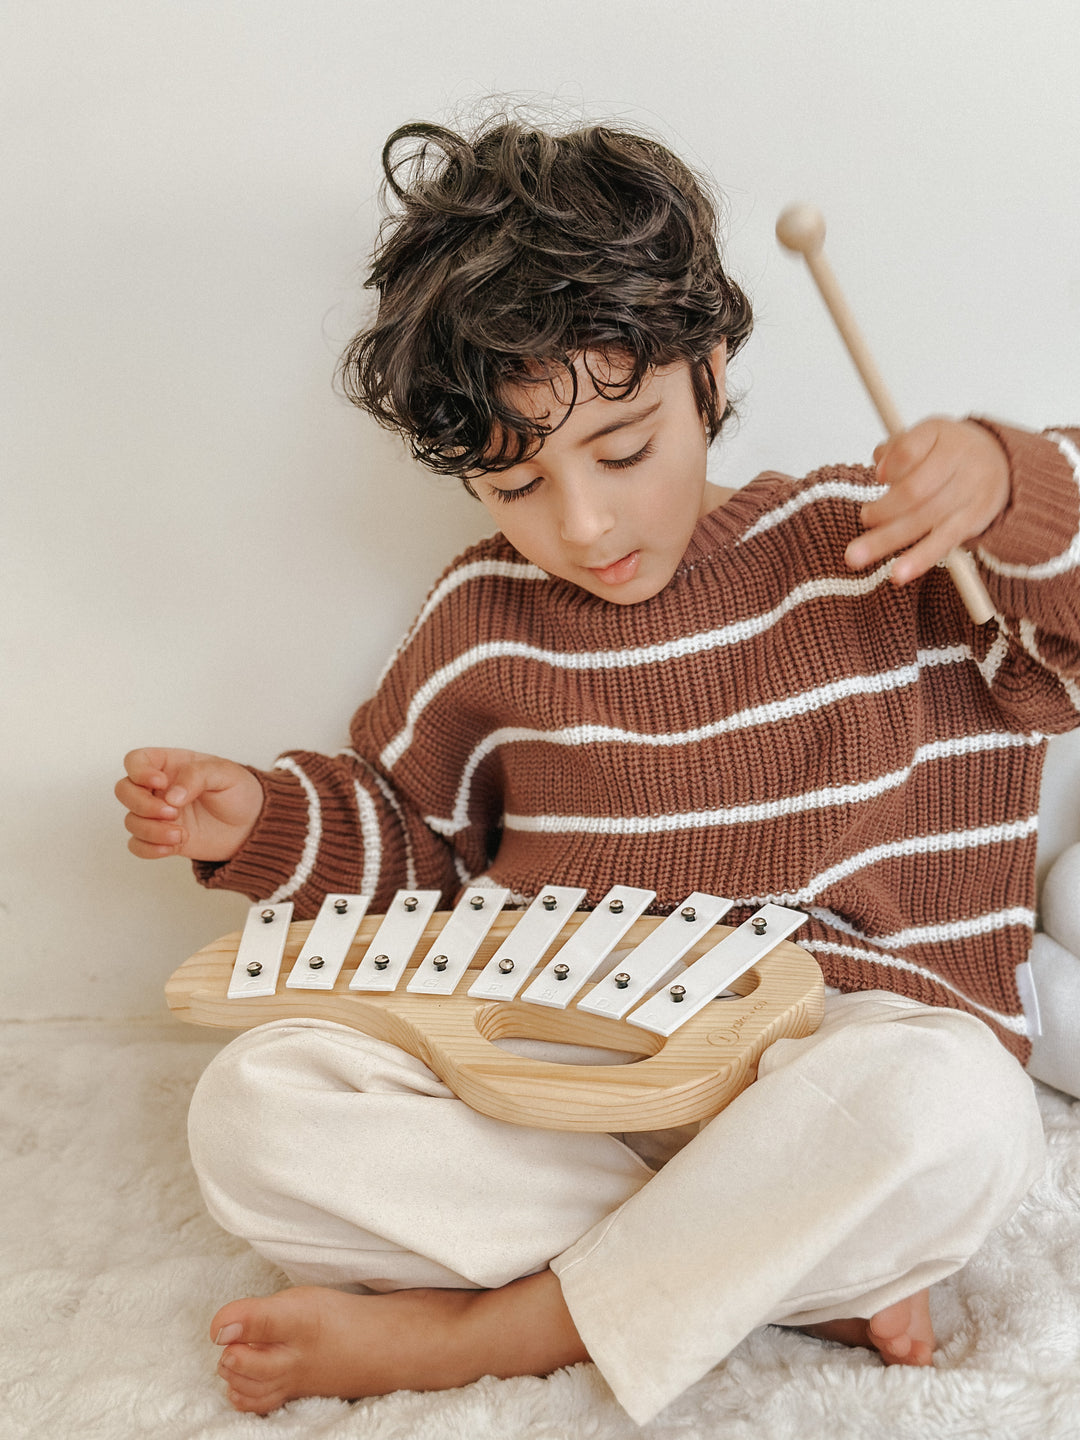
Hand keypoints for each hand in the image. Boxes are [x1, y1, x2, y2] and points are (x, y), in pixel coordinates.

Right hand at [116, 748, 263, 860]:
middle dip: (141, 804)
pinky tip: (171, 847)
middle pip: (124, 790)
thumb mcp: (225, 773)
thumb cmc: (240, 791)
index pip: (136, 761)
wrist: (253, 824)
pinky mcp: (163, 838)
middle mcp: (159, 789)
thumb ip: (197, 776)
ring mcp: (159, 814)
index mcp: (171, 765)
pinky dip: (148, 848)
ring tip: (179, 834)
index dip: (139, 771)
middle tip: (172, 813)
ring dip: (151, 830)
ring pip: (131, 820)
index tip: (161, 783)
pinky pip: (138, 845)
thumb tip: (170, 796)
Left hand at [844, 419, 1009, 585]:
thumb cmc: (946, 452)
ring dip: (887, 539)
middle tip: (865, 518)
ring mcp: (969, 492)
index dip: (890, 467)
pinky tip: (897, 575)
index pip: (909, 450)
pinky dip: (919, 559)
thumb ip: (896, 449)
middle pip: (914, 490)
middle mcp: (960, 460)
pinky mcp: (973, 521)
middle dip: (883, 509)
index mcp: (940, 433)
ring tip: (856, 556)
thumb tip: (880, 469)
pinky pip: (943, 542)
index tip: (878, 477)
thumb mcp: (923, 437)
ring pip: (924, 519)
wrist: (1002, 463)